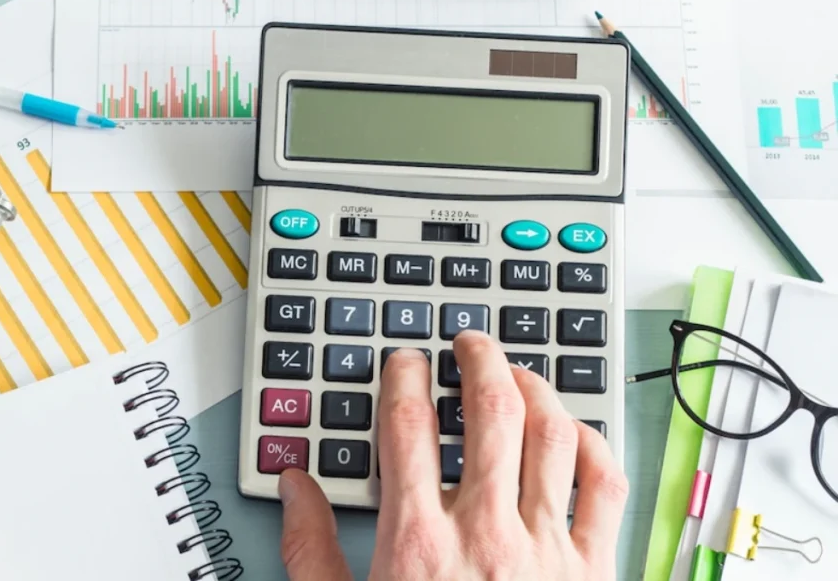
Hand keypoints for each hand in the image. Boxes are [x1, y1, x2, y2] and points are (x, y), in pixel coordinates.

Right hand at [277, 329, 628, 579]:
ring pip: (552, 435)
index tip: (405, 363)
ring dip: (535, 389)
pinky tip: (576, 431)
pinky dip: (596, 445)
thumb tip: (294, 489)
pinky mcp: (594, 570)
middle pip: (490, 411)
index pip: (409, 425)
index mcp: (419, 542)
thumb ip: (310, 550)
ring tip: (518, 372)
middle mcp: (487, 533)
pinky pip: (606, 487)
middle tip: (468, 342)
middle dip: (478, 360)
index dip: (404, 377)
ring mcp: (546, 548)